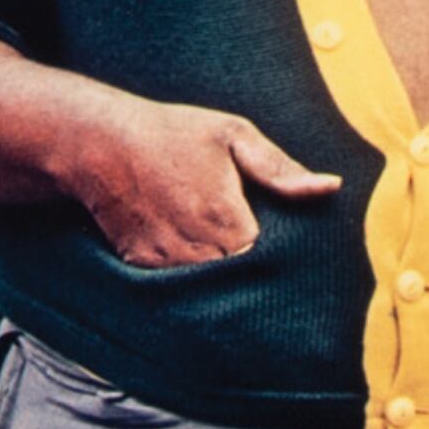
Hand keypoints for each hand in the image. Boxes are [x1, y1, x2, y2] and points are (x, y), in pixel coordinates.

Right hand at [70, 100, 342, 270]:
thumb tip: (330, 187)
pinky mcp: (142, 267)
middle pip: (241, 287)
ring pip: (209, 295)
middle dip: (256, 282)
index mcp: (227, 219)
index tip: (293, 262)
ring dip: (224, 288)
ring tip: (238, 273)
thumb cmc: (171, 133)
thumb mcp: (232, 135)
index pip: (270, 265)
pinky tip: (202, 268)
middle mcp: (197, 249)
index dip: (283, 265)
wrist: (98, 142)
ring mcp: (166, 263)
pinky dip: (191, 284)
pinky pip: (176, 289)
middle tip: (273, 278)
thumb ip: (280, 168)